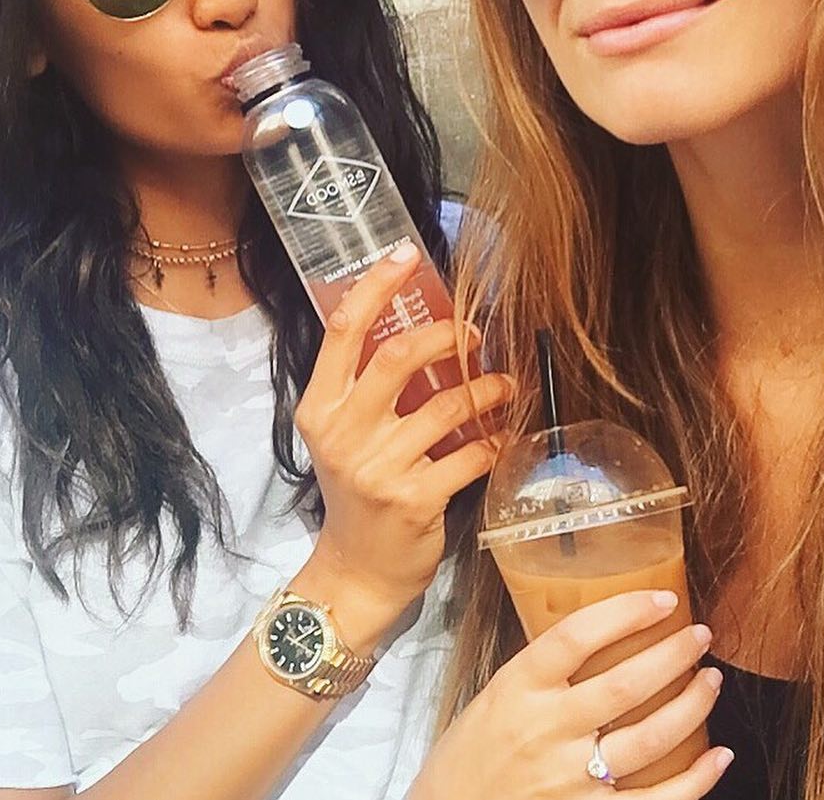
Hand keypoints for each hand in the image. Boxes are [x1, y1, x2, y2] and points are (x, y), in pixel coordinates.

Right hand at [293, 243, 513, 644]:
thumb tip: (419, 328)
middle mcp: (342, 432)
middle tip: (474, 333)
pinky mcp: (414, 499)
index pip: (343, 331)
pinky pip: (469, 455)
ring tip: (503, 386)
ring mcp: (377, 468)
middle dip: (446, 336)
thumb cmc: (354, 493)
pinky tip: (502, 436)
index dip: (375, 285)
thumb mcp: (342, 436)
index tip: (404, 254)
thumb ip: (366, 388)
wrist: (355, 570)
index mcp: (319, 408)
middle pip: (398, 357)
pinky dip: (493, 440)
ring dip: (486, 389)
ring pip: (446, 405)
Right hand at [411, 591, 733, 799]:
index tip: (661, 600)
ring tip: (710, 681)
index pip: (576, 635)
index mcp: (518, 687)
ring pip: (649, 737)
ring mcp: (570, 779)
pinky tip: (718, 756)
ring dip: (691, 706)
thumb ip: (541, 673)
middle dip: (673, 654)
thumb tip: (598, 640)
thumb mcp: (495, 696)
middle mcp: (546, 729)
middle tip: (700, 635)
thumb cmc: (470, 756)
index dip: (625, 612)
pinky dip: (696, 779)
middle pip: (625, 683)